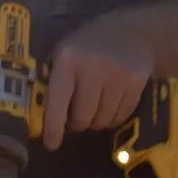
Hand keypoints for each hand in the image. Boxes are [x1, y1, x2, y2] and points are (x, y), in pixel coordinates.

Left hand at [41, 15, 154, 150]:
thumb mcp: (65, 54)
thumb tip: (41, 118)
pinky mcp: (137, 82)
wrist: (131, 33)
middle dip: (78, 124)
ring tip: (94, 108)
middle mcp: (93, 67)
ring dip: (96, 122)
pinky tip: (110, 104)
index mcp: (68, 60)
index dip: (54, 127)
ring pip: (102, 120)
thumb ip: (53, 82)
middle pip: (82, 117)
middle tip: (77, 118)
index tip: (51, 144)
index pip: (58, 102)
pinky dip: (113, 118)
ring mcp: (117, 75)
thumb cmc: (88, 47)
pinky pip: (121, 116)